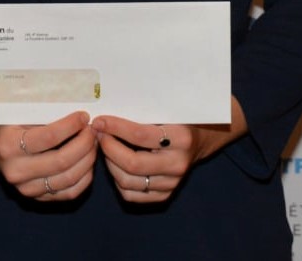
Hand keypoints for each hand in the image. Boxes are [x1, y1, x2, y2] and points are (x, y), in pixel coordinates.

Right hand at [0, 110, 97, 200]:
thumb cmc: (10, 122)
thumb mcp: (19, 111)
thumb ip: (43, 109)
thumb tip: (76, 100)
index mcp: (8, 145)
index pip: (49, 137)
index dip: (71, 126)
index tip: (84, 116)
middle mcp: (15, 171)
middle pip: (61, 161)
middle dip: (85, 143)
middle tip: (93, 130)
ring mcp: (26, 188)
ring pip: (68, 179)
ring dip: (88, 160)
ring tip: (93, 144)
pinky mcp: (36, 198)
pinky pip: (68, 193)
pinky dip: (84, 178)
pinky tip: (88, 162)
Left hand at [93, 98, 246, 203]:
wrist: (203, 138)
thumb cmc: (180, 116)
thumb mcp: (169, 108)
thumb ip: (144, 109)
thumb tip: (108, 107)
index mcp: (181, 138)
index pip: (141, 135)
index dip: (116, 128)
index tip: (99, 120)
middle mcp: (178, 164)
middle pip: (132, 164)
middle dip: (108, 147)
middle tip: (98, 134)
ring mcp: (172, 183)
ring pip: (128, 181)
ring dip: (109, 163)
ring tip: (104, 146)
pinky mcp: (165, 195)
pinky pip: (132, 194)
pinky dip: (117, 180)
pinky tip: (114, 163)